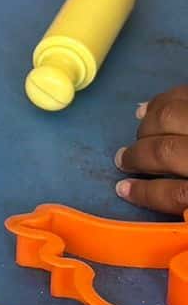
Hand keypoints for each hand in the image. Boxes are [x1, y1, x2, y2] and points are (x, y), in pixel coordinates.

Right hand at [114, 87, 187, 213]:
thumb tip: (174, 211)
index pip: (176, 195)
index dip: (146, 194)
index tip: (122, 189)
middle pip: (166, 151)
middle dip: (138, 156)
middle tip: (124, 160)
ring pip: (170, 116)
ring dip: (147, 126)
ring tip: (140, 133)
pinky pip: (184, 93)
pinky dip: (163, 99)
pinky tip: (150, 108)